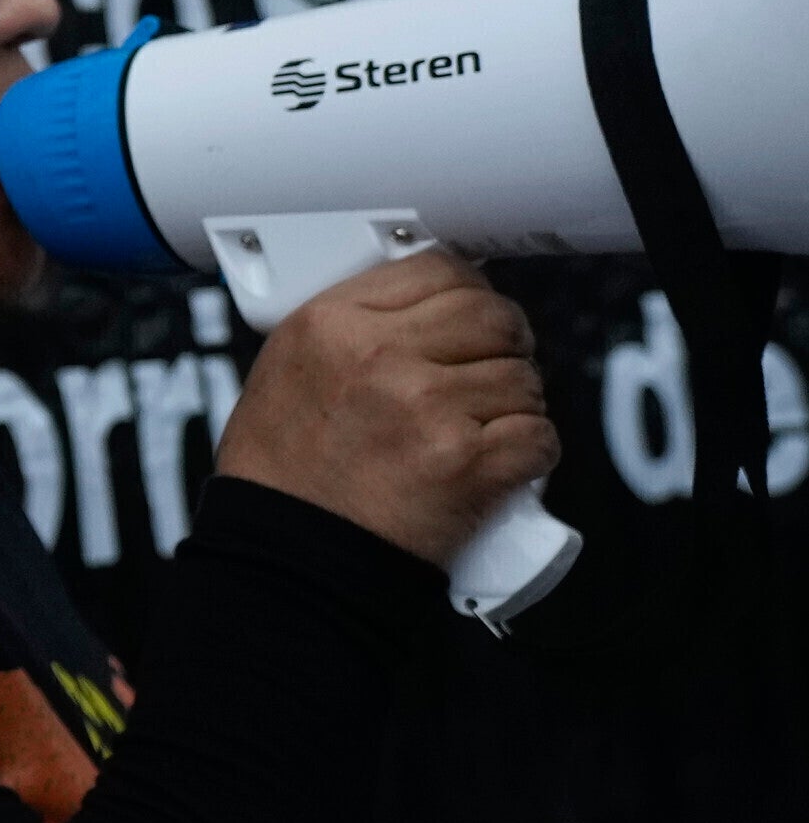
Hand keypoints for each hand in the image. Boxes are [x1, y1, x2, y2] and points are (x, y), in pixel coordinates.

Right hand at [205, 249, 559, 572]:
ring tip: (486, 425)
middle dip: (504, 343)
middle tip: (491, 369)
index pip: (438, 270)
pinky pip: (539, 436)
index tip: (470, 317)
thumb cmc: (283, 471)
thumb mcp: (287, 364)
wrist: (289, 552)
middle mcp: (382, 356)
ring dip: (518, 402)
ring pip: (524, 378)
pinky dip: (533, 451)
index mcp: (331, 322)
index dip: (468, 292)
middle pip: (493, 317)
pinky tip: (505, 459)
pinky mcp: (469, 465)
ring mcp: (430, 409)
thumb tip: (420, 306)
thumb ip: (349, 326)